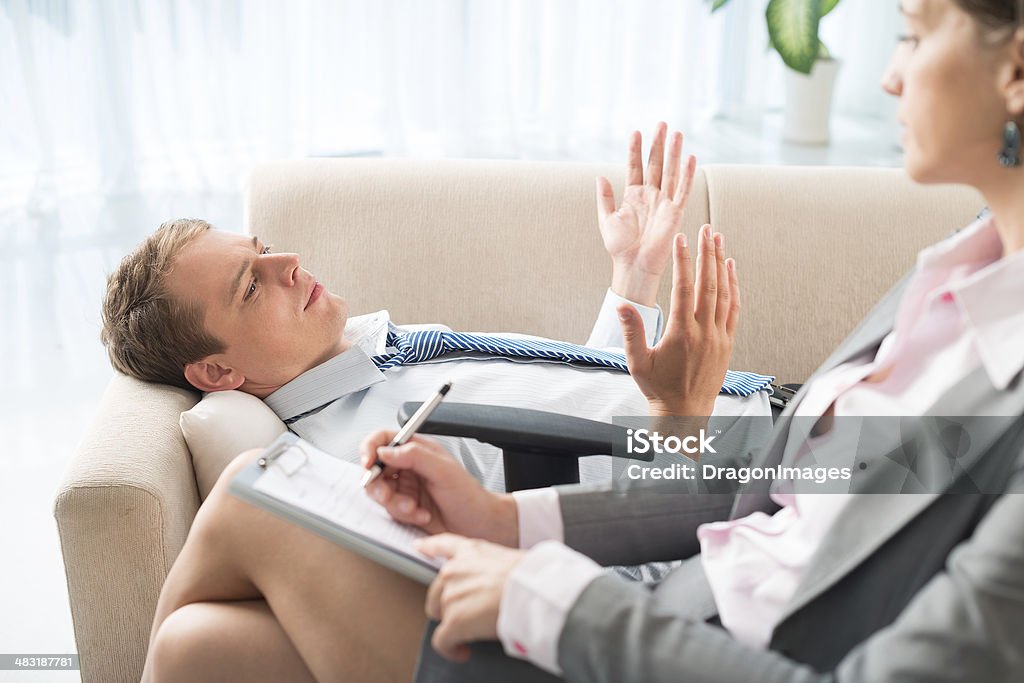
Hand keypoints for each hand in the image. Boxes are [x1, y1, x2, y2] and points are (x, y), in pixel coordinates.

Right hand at [359, 431, 518, 546]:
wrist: (478, 525)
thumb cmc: (469, 496)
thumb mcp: (444, 471)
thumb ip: (414, 456)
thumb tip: (385, 451)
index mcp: (418, 449)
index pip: (384, 439)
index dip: (371, 448)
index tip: (368, 462)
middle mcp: (409, 466)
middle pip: (375, 468)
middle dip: (379, 485)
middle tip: (387, 496)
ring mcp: (406, 487)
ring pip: (380, 492)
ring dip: (395, 503)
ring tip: (414, 508)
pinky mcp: (405, 507)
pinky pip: (390, 510)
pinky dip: (404, 515)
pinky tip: (423, 515)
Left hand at [417, 534, 525, 661]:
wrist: (532, 590)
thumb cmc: (531, 576)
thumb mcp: (508, 557)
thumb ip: (490, 566)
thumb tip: (495, 585)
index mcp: (470, 551)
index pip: (443, 545)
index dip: (429, 546)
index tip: (419, 548)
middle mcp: (453, 571)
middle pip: (437, 593)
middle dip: (449, 605)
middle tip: (468, 615)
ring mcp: (451, 596)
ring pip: (444, 618)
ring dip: (456, 627)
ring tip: (475, 633)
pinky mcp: (454, 622)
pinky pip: (442, 641)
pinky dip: (451, 649)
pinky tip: (462, 651)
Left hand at [597, 122, 697, 306]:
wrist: (632, 265)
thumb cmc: (619, 247)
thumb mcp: (606, 219)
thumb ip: (605, 198)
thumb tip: (600, 176)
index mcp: (633, 196)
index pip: (636, 166)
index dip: (636, 150)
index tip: (636, 132)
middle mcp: (650, 195)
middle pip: (655, 164)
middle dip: (658, 144)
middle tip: (662, 123)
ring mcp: (664, 202)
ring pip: (670, 172)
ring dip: (673, 153)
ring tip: (675, 133)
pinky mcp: (675, 212)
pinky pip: (683, 190)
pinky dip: (687, 174)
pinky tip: (690, 157)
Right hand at [618, 225, 738, 416]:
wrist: (685, 413)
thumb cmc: (658, 388)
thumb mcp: (638, 362)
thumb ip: (632, 332)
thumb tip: (622, 305)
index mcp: (682, 334)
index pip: (684, 289)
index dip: (683, 261)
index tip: (680, 239)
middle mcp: (704, 333)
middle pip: (708, 284)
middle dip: (707, 253)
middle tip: (706, 229)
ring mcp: (719, 337)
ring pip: (724, 293)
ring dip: (722, 264)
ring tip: (718, 240)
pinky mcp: (727, 342)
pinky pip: (734, 309)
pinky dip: (734, 287)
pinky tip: (731, 269)